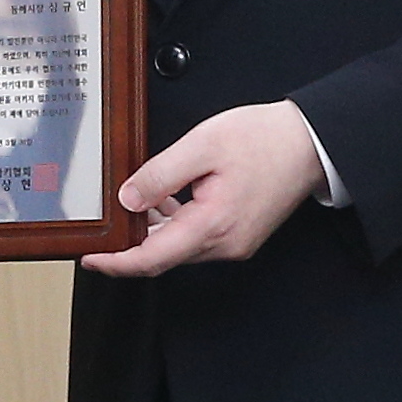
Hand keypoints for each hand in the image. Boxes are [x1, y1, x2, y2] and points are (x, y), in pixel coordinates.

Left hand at [88, 101, 329, 278]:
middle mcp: (225, 244)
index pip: (153, 258)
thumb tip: (128, 199)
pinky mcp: (240, 234)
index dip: (117, 263)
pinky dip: (175, 225)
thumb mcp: (203, 145)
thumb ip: (161, 174)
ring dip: (154, 231)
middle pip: (164, 257)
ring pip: (180, 248)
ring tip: (138, 200)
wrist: (311, 143)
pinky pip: (198, 239)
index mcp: (213, 225)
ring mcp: (235, 242)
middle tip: (106, 224)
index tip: (90, 258)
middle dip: (131, 244)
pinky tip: (168, 200)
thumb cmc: (265, 139)